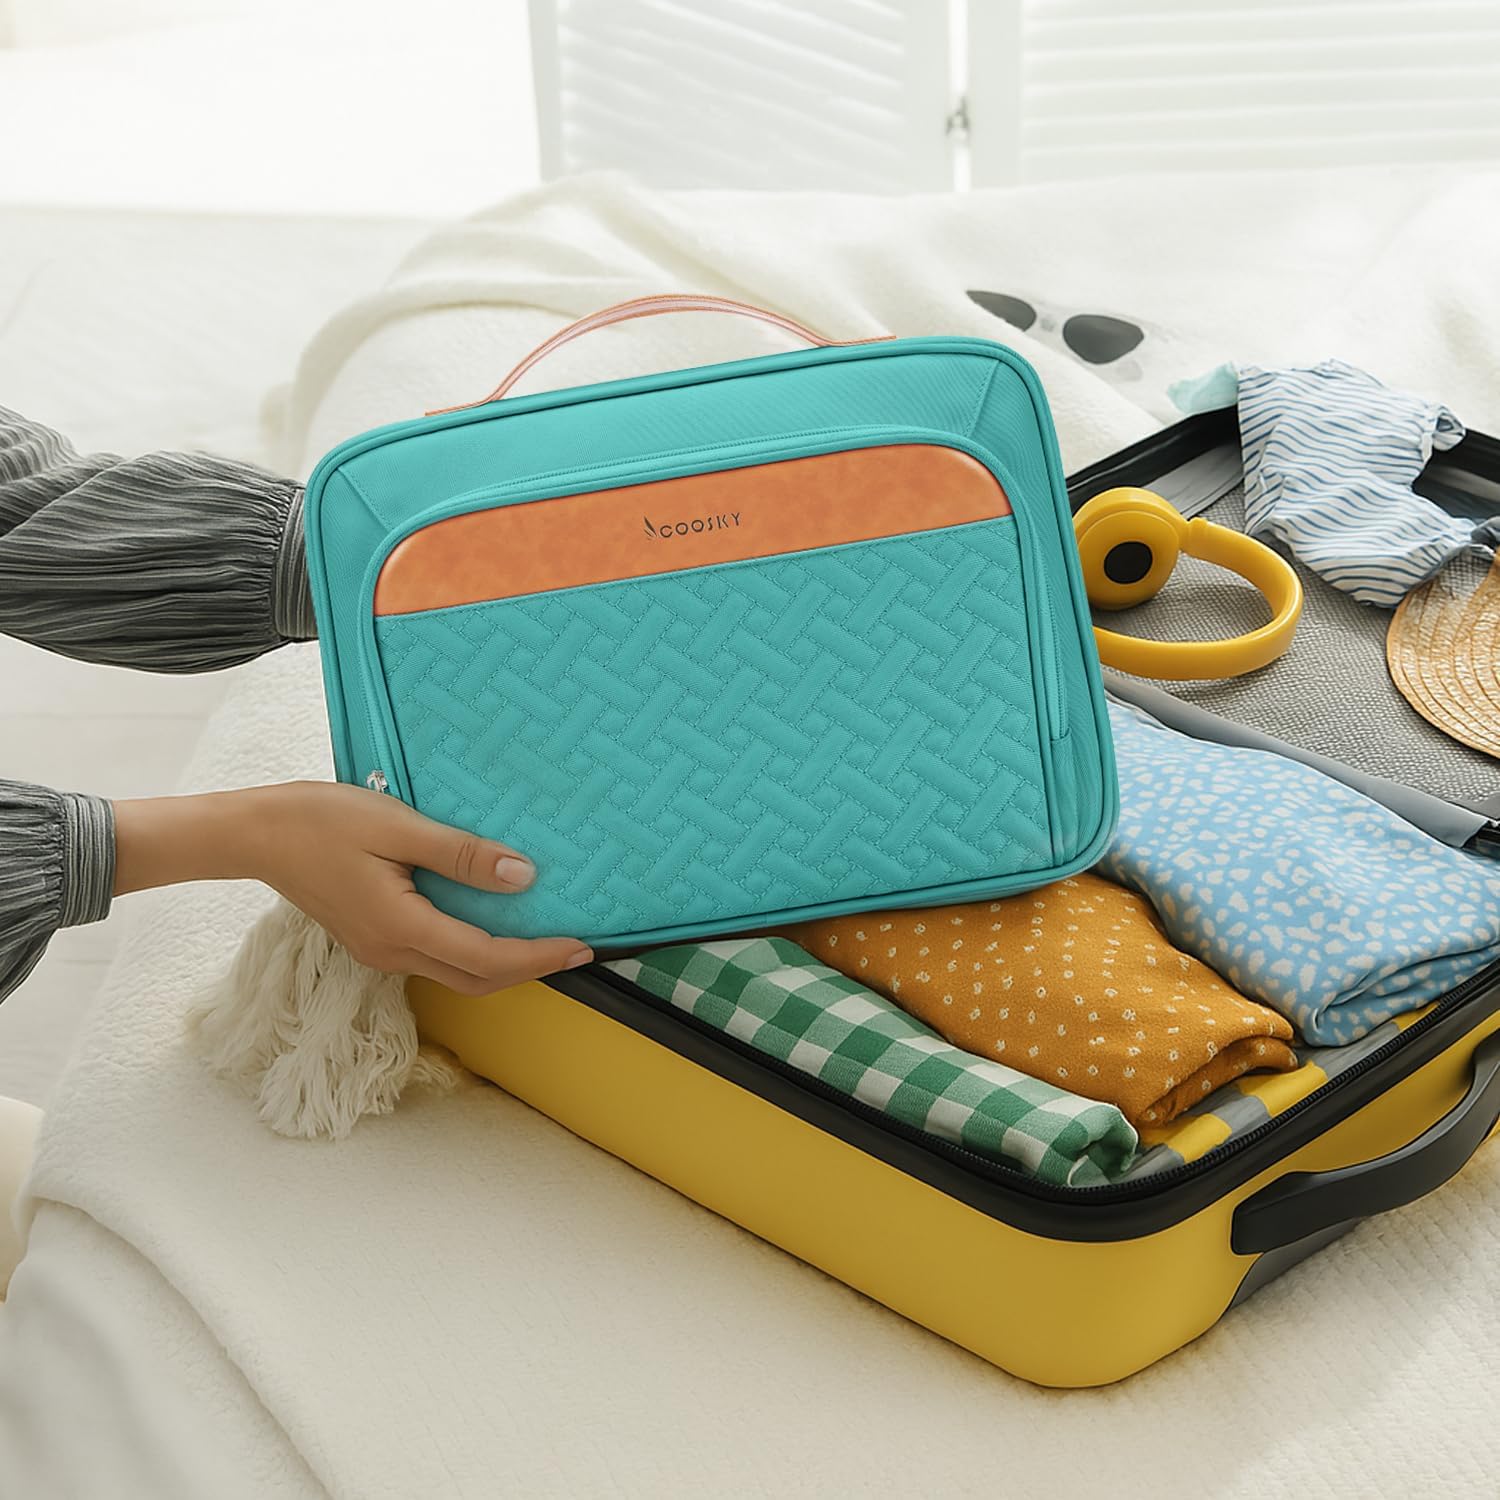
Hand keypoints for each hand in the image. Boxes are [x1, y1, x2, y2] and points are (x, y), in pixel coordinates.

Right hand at [112, 781, 591, 993]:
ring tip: (545, 938)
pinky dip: (474, 949)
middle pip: (478, 979)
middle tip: (577, 950)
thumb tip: (522, 877)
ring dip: (503, 963)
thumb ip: (461, 854)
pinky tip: (493, 921)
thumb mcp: (398, 826)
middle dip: (531, 969)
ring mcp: (380, 950)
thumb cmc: (321, 821)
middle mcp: (393, 952)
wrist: (256, 833)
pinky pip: (437, 956)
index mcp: (402, 928)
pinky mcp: (375, 938)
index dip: (540, 957)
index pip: (488, 959)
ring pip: (457, 973)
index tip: (582, 948)